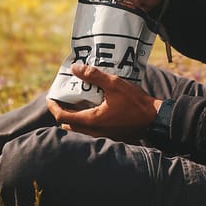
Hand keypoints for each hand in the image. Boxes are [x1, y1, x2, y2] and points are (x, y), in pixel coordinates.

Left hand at [47, 63, 161, 141]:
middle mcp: (93, 132)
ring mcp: (101, 137)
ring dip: (73, 118)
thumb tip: (75, 68)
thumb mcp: (114, 84)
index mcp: (91, 120)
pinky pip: (89, 132)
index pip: (62, 117)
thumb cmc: (135, 102)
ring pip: (78, 130)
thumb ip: (94, 75)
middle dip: (62, 112)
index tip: (51, 97)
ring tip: (76, 102)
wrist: (154, 119)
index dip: (53, 106)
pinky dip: (84, 122)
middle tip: (64, 98)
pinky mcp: (109, 137)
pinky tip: (92, 109)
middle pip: (68, 125)